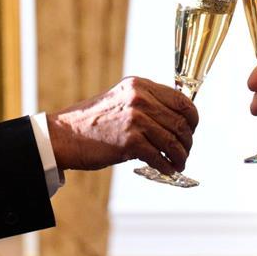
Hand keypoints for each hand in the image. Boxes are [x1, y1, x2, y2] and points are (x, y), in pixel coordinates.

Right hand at [47, 76, 198, 174]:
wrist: (64, 136)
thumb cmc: (93, 122)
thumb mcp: (121, 100)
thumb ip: (147, 104)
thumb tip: (176, 121)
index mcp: (140, 86)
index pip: (181, 100)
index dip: (192, 118)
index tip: (191, 130)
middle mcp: (139, 98)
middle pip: (181, 122)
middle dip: (188, 141)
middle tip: (185, 151)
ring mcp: (135, 119)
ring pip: (173, 141)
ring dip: (180, 156)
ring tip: (178, 163)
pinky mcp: (129, 141)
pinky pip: (160, 156)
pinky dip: (167, 166)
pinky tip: (167, 170)